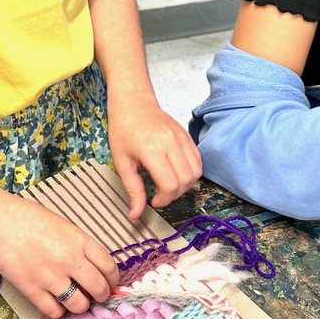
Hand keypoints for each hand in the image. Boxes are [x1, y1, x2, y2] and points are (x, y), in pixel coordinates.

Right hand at [0, 194, 118, 318]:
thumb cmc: (29, 219)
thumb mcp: (64, 226)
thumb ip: (80, 246)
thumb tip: (93, 267)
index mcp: (80, 241)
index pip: (109, 267)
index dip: (113, 279)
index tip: (110, 283)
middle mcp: (70, 260)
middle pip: (98, 289)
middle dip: (101, 296)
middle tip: (96, 296)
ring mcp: (51, 277)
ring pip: (79, 305)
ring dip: (80, 305)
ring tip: (75, 301)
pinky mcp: (32, 290)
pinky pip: (55, 311)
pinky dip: (58, 310)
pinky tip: (55, 302)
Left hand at [107, 93, 202, 218]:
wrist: (133, 103)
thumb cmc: (123, 130)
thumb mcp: (121, 162)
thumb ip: (132, 190)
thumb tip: (135, 216)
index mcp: (151, 150)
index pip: (169, 184)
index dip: (164, 199)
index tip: (154, 201)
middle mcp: (170, 143)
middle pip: (186, 180)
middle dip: (175, 195)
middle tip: (161, 194)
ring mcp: (182, 138)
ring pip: (196, 172)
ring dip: (185, 185)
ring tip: (169, 184)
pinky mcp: (187, 135)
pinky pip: (198, 160)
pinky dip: (191, 172)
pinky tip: (176, 172)